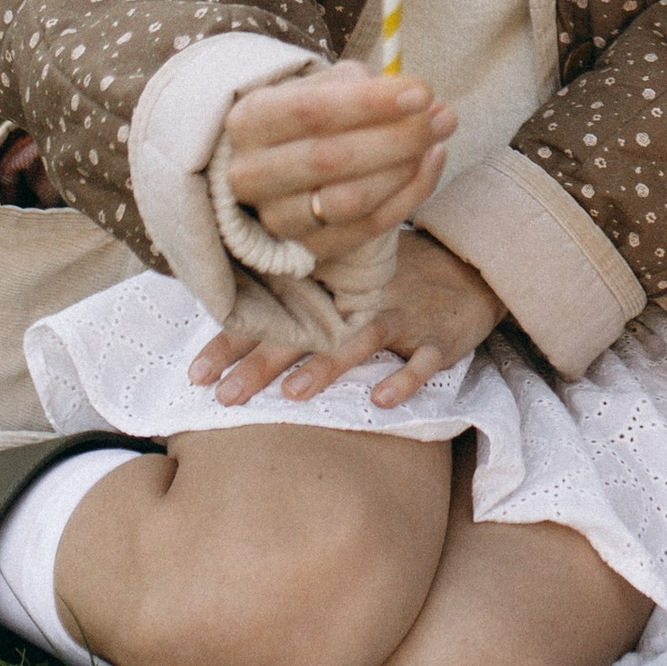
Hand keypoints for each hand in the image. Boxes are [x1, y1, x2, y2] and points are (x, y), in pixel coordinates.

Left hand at [190, 226, 503, 408]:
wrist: (472, 266)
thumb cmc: (399, 279)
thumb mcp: (349, 279)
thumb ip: (300, 300)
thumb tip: (232, 324)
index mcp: (333, 286)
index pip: (273, 313)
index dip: (232, 341)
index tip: (195, 374)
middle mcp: (362, 298)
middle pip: (306, 331)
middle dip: (262, 364)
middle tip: (225, 395)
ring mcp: (403, 315)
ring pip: (361, 341)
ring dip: (325, 367)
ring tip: (292, 393)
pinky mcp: (440, 337)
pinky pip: (422, 360)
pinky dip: (404, 378)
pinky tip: (381, 399)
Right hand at [220, 64, 455, 257]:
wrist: (283, 158)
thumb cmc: (313, 114)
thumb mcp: (326, 85)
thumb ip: (364, 87)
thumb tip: (419, 102)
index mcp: (251, 119)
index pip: (311, 111)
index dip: (371, 103)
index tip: (423, 93)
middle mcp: (252, 173)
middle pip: (331, 159)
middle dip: (398, 138)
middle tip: (445, 118)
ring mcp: (276, 217)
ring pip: (350, 201)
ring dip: (405, 171)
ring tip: (436, 142)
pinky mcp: (306, 247)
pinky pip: (366, 229)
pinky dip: (407, 198)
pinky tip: (429, 165)